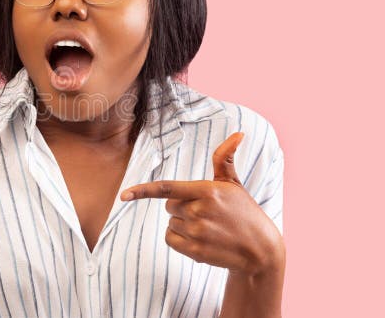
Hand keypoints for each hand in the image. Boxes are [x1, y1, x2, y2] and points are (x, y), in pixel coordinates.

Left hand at [120, 132, 283, 275]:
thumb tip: (238, 133)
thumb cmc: (244, 211)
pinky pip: (171, 239)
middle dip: (181, 207)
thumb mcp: (234, 184)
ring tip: (207, 228)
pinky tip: (200, 240)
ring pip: (171, 223)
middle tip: (205, 213)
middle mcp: (200, 211)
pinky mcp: (195, 251)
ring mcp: (197, 232)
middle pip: (169, 206)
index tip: (124, 195)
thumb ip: (225, 159)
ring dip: (183, 224)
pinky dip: (179, 239)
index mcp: (208, 191)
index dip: (143, 190)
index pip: (167, 189)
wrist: (260, 249)